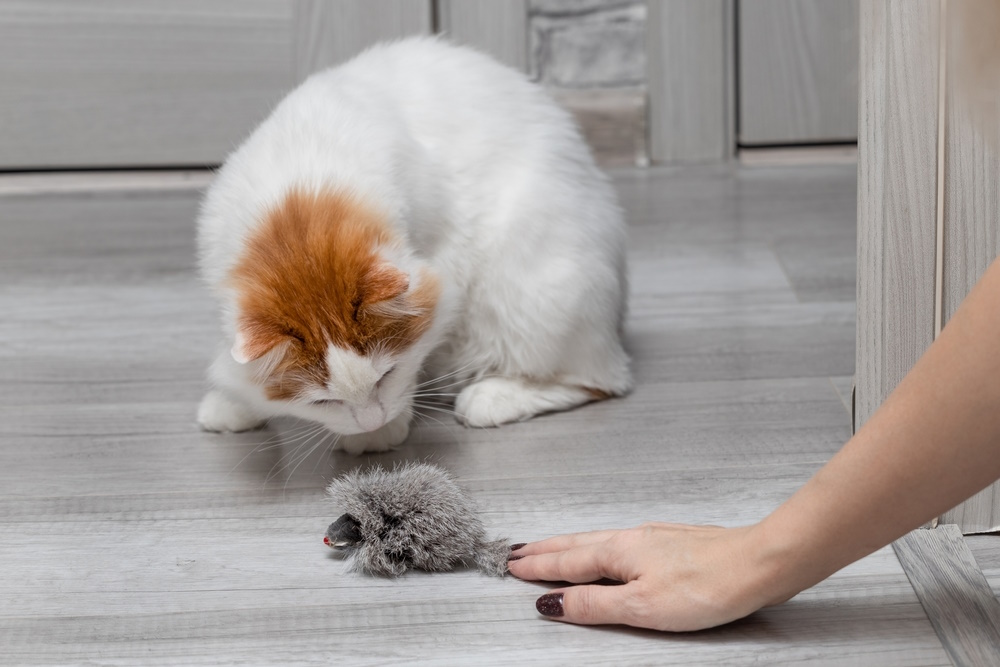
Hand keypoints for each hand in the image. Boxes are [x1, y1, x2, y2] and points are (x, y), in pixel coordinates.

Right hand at [507, 522, 789, 631]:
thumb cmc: (707, 585)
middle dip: (544, 550)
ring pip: (597, 541)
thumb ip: (593, 605)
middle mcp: (630, 538)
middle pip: (577, 545)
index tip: (512, 565)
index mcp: (618, 552)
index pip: (566, 562)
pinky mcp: (672, 543)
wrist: (758, 563)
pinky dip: (596, 547)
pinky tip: (605, 550)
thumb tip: (551, 603)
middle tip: (517, 552)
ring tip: (549, 549)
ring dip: (567, 546)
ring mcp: (652, 538)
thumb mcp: (641, 607)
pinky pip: (618, 542)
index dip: (537, 566)